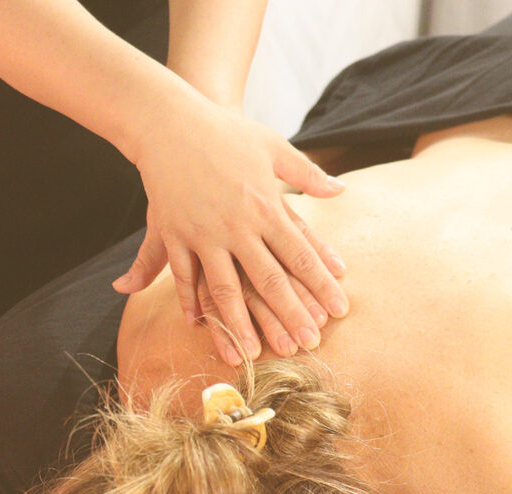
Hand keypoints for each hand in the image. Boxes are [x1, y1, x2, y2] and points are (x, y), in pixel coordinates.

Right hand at [112, 103, 348, 365]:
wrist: (171, 122)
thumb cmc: (226, 133)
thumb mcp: (273, 147)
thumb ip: (307, 174)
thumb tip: (340, 190)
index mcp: (266, 206)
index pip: (301, 254)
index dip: (321, 284)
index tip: (338, 310)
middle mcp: (237, 225)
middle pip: (268, 280)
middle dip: (289, 315)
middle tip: (307, 345)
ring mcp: (203, 232)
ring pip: (225, 288)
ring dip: (240, 323)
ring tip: (253, 353)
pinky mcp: (175, 233)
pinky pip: (184, 275)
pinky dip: (190, 301)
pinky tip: (199, 325)